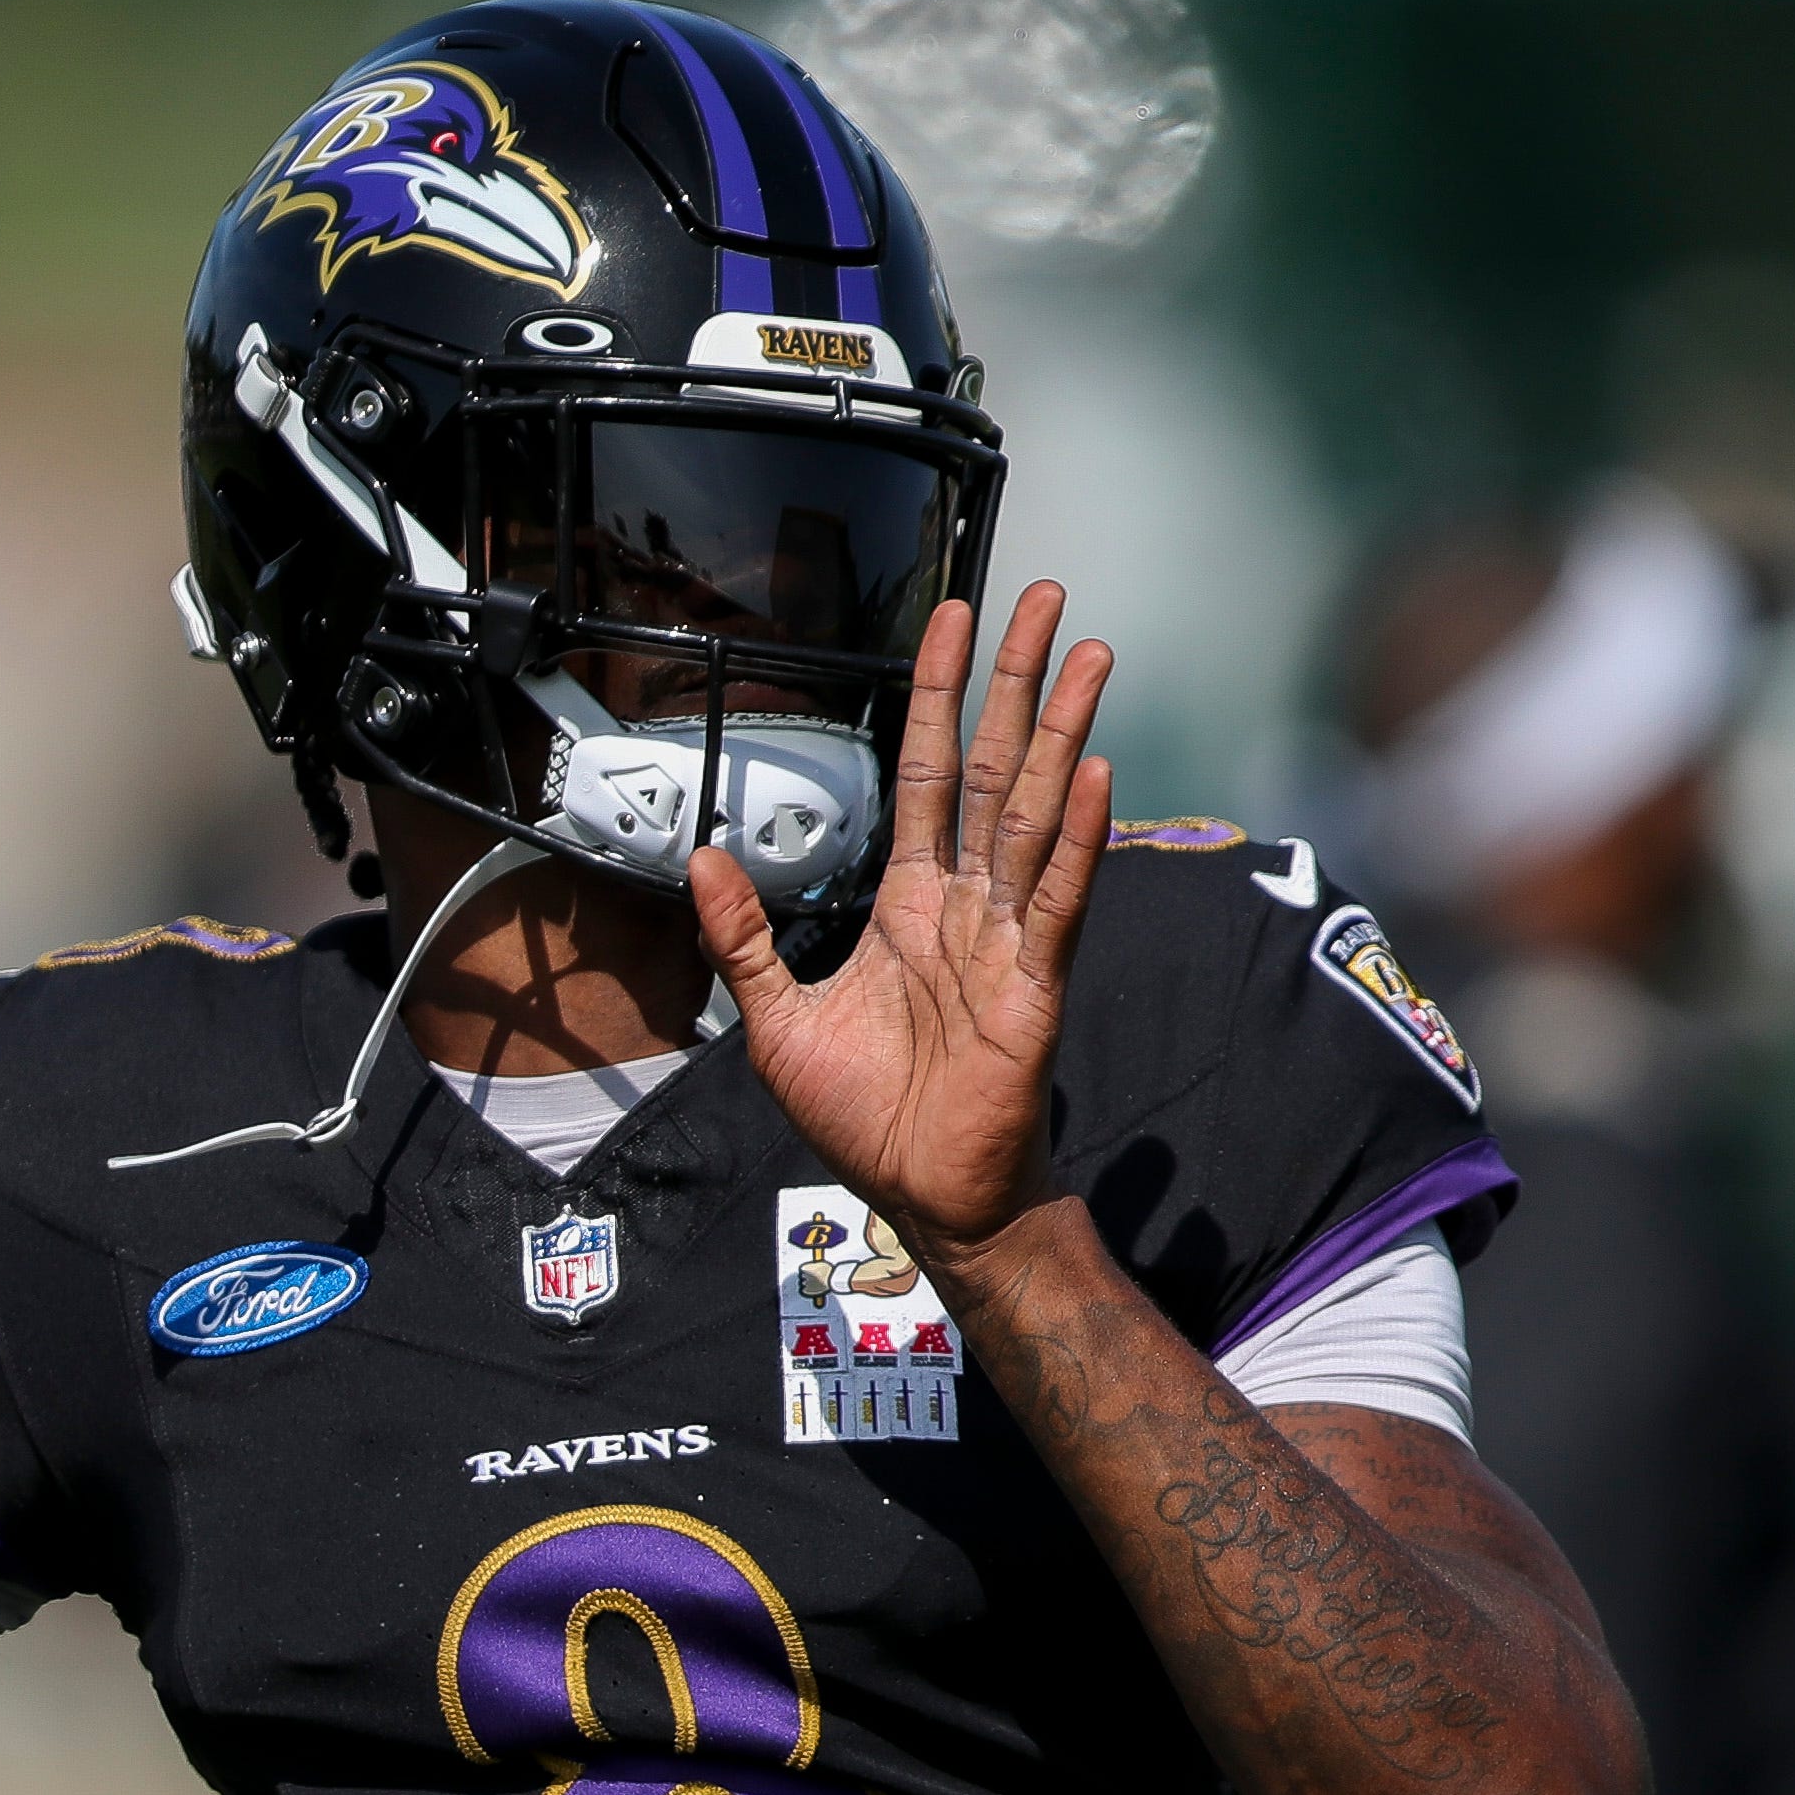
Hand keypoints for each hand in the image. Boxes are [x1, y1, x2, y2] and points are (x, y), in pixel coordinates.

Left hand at [690, 583, 1112, 1285]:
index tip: (951, 621)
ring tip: (1093, 655)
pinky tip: (1094, 773)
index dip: (937, 695)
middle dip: (1016, 682)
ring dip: (1062, 732)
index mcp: (910, 903)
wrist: (923, 1197)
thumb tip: (699, 860)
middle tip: (1044, 598)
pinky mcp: (1036, 988)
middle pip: (994, 768)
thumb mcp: (776, 1019)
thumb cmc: (866, 1116)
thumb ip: (744, 936)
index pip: (927, 773)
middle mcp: (967, 905)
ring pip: (1037, 815)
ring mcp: (1009, 940)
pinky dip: (1078, 839)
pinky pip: (1057, 901)